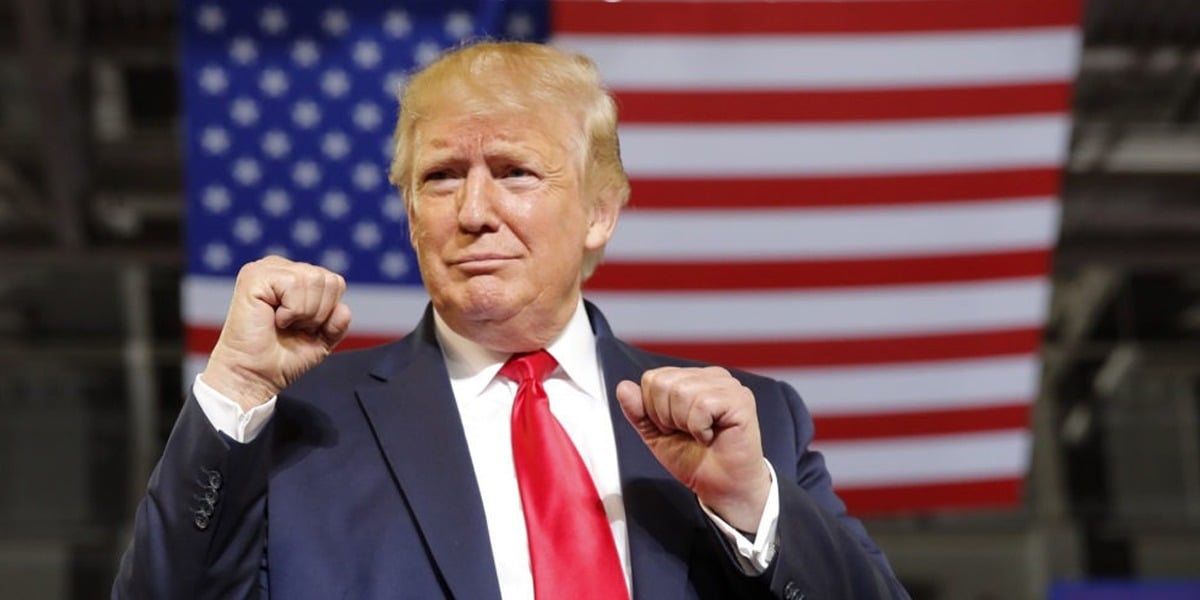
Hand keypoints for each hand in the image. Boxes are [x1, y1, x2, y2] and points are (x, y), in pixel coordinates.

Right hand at [201, 256, 351, 409]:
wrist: (254, 375)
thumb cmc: (281, 358)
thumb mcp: (321, 339)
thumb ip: (338, 322)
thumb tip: (343, 309)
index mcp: (296, 277)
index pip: (335, 282)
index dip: (327, 312)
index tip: (303, 327)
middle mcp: (281, 268)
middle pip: (329, 280)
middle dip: (318, 313)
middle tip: (292, 326)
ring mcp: (267, 269)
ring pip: (314, 279)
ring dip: (304, 312)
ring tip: (283, 323)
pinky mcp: (255, 276)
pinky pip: (294, 283)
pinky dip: (291, 310)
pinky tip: (274, 318)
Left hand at [615, 366, 771, 531]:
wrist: (721, 488)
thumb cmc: (696, 461)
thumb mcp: (656, 436)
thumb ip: (638, 412)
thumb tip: (623, 387)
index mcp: (692, 379)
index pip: (653, 378)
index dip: (654, 410)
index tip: (673, 429)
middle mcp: (711, 377)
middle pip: (663, 383)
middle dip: (667, 416)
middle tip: (686, 433)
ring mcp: (728, 386)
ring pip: (681, 392)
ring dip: (684, 423)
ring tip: (699, 435)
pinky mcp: (740, 400)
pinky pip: (702, 405)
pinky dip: (699, 428)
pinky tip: (710, 436)